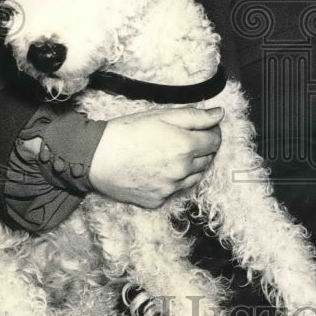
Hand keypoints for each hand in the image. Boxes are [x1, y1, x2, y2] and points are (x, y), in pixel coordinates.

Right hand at [89, 106, 223, 207]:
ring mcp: (171, 188)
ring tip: (172, 154)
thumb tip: (219, 115)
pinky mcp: (158, 200)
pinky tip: (158, 169)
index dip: (213, 132)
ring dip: (191, 166)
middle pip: (207, 160)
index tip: (206, 128)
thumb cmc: (127, 132)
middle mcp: (183, 170)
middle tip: (185, 139)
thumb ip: (195, 115)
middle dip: (202, 148)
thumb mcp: (162, 115)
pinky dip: (172, 180)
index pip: (215, 141)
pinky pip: (174, 190)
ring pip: (194, 177)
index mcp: (186, 145)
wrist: (96, 158)